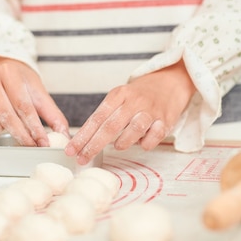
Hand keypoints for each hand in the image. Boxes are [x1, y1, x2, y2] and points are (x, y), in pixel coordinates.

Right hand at [0, 51, 68, 146]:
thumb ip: (52, 113)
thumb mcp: (38, 90)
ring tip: (8, 130)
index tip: (44, 143)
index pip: (24, 106)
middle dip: (21, 135)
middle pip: (5, 114)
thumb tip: (65, 135)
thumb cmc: (20, 79)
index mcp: (10, 74)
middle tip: (32, 146)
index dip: (34, 127)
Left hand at [65, 61, 195, 163]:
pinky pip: (154, 136)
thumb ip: (106, 116)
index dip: (82, 136)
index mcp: (118, 95)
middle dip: (93, 145)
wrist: (170, 82)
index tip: (71, 150)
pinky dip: (146, 143)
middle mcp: (133, 101)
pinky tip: (142, 143)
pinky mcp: (165, 119)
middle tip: (82, 158)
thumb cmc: (140, 95)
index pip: (96, 118)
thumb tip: (86, 141)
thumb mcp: (120, 98)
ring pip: (133, 129)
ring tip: (117, 146)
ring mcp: (150, 110)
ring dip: (122, 142)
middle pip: (110, 126)